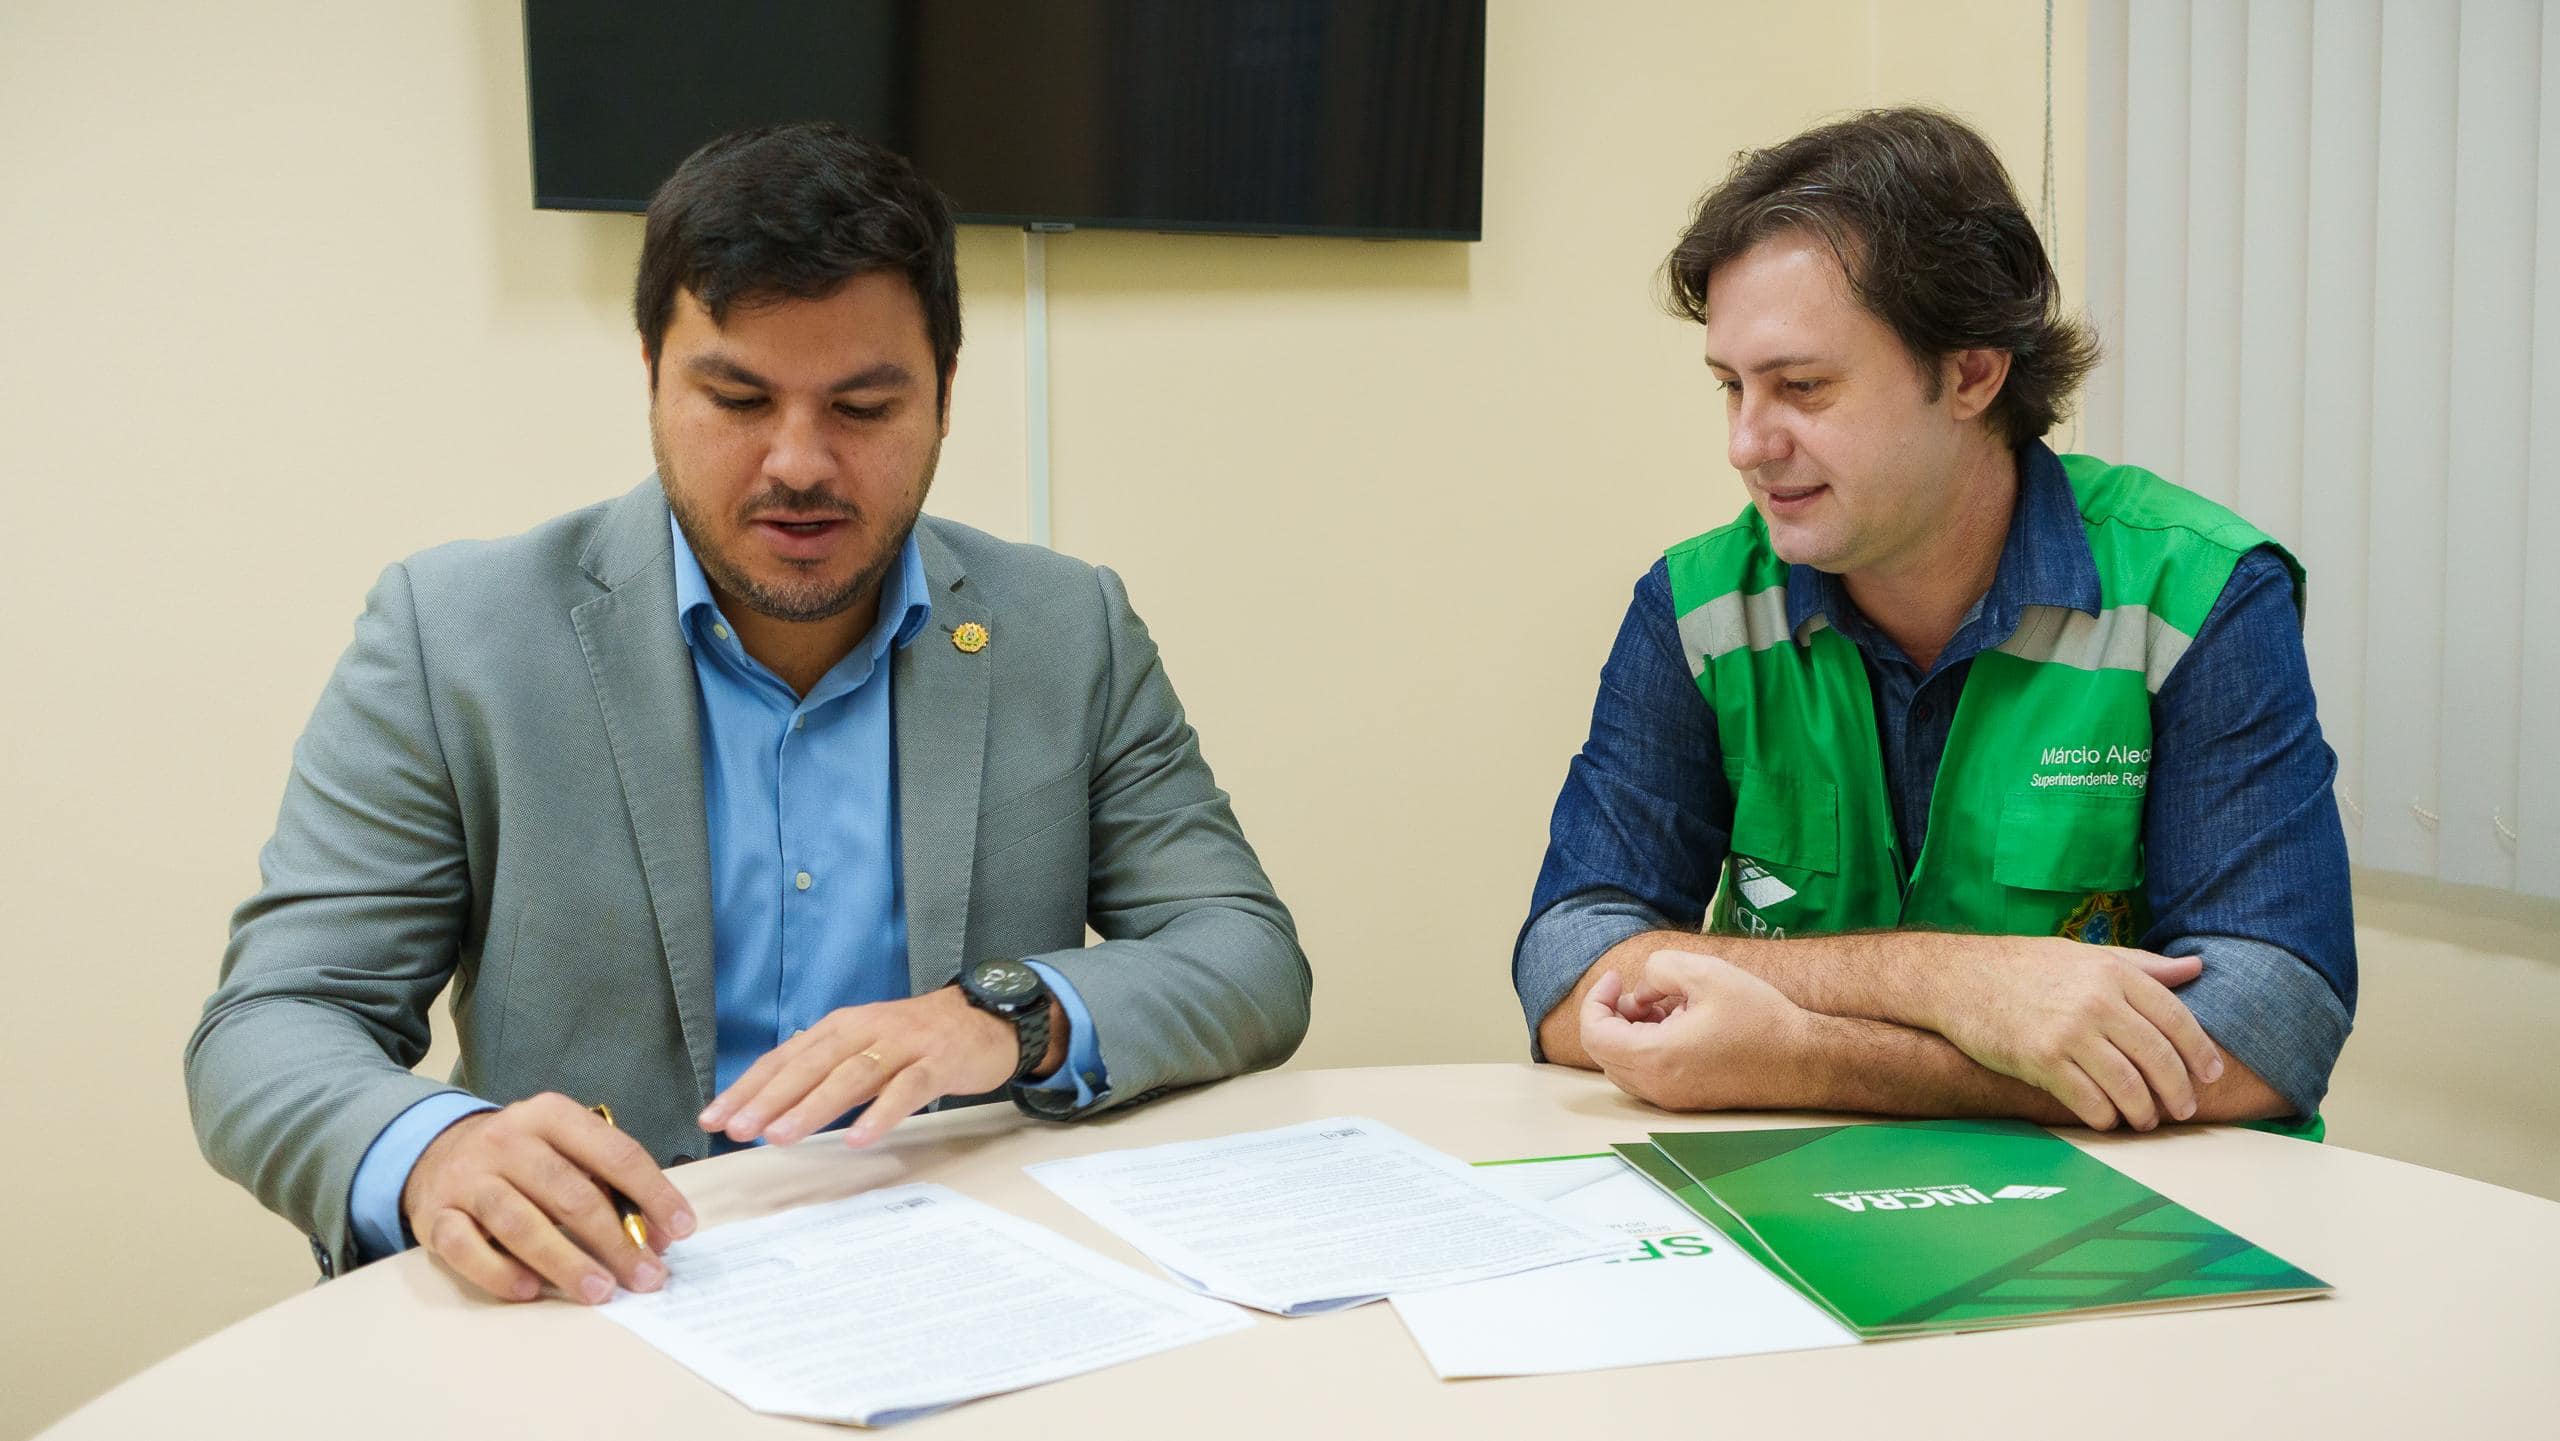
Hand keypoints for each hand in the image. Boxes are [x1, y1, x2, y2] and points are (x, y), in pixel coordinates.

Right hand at [401, 1092, 694, 1304]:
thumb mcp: (565, 1149)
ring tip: (601, 1292)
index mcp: (551, 1115)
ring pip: (520, 1223)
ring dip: (566, 1262)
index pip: (615, 1153)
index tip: (682, 1230)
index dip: (654, 1193)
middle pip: (570, 1193)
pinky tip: (531, 1290)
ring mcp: (467, 1177)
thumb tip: (656, 1238)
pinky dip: (500, 1272)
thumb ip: (609, 1184)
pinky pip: (466, 1249)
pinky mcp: (435, 1215)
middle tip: (646, 1277)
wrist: (437, 1152)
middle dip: (615, 1241)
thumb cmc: (523, 1158)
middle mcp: (507, 1140)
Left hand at [697, 988, 1022, 1148]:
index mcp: (840, 1027)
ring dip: (813, 1106)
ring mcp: (903, 1045)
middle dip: (770, 1098)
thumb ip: (823, 1072)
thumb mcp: (863, 1048)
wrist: (985, 1019)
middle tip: (738, 1130)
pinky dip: (881, 1112)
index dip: (748, 1088)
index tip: (714, 1119)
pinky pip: (907, 1089)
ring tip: (781, 1136)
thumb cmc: (915, 1041)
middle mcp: (865, 1030)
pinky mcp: (938, 1062)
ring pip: (851, 1075)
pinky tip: (860, 1137)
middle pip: (810, 1064)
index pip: (785, 1058)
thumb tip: (770, 1107)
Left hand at [1578, 949, 1808, 1110]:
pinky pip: (1646, 1076)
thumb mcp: (1706, 973)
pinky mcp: (1686, 1101)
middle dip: (1611, 1015)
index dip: (1596, 999)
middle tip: (1642, 991)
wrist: (1803, 1062)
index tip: (1616, 978)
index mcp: (1656, 1057)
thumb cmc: (1759, 1019)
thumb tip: (1640, 992)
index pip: (1594, 1034)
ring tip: (1664, 1006)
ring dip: (1629, 1032)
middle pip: (1603, 1052)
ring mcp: (1671, 1099)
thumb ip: (1658, 970)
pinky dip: (1646, 1048)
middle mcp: (1657, 1087)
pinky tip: (1678, 1025)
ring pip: (1622, 1066)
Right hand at [1926, 940, 2222, 1130]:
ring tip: (2144, 1119)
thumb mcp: (2085, 955)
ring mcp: (2068, 1033)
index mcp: (2112, 973)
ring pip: (2128, 1086)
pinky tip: (2106, 1119)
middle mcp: (2096, 1002)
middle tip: (2182, 1109)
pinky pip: (2089, 1101)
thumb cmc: (2023, 966)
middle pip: (2158, 1057)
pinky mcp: (2040, 1060)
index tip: (2211, 1075)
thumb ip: (2142, 965)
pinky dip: (2105, 1117)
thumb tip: (2196, 966)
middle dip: (2177, 1091)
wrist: (1957, 977)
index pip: (2176, 1017)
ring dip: (2143, 1112)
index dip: (2200, 1052)